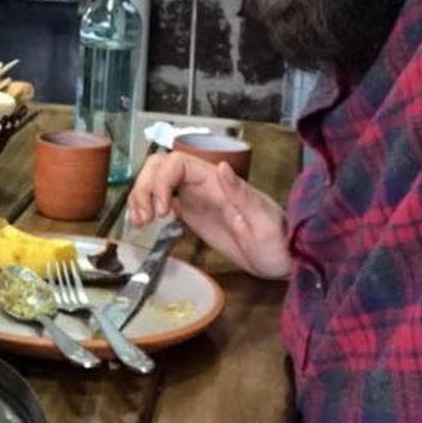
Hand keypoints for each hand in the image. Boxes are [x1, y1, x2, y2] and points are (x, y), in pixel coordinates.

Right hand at [127, 151, 290, 279]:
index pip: (177, 163)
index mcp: (216, 181)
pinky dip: (146, 208)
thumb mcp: (264, 219)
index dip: (162, 181)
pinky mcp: (190, 214)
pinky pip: (160, 200)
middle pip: (159, 167)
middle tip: (144, 218)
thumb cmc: (277, 240)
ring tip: (139, 222)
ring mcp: (193, 198)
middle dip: (145, 187)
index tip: (163, 211)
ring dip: (140, 196)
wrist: (282, 259)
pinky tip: (143, 223)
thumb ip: (242, 193)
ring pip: (155, 181)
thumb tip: (220, 167)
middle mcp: (201, 184)